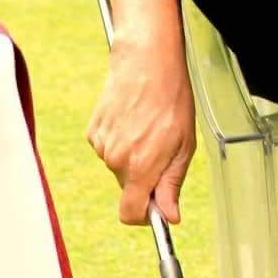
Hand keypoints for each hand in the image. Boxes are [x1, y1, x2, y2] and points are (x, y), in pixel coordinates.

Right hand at [87, 38, 196, 225]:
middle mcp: (116, 159)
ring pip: (119, 167)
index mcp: (141, 166)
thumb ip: (172, 184)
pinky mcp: (93, 131)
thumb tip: (169, 216)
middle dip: (145, 176)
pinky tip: (133, 119)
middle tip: (163, 146)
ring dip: (133, 156)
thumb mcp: (184, 145)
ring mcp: (102, 144)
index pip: (130, 213)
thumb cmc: (171, 98)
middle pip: (128, 187)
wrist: (147, 61)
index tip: (157, 207)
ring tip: (148, 126)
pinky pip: (109, 148)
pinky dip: (121, 141)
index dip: (145, 215)